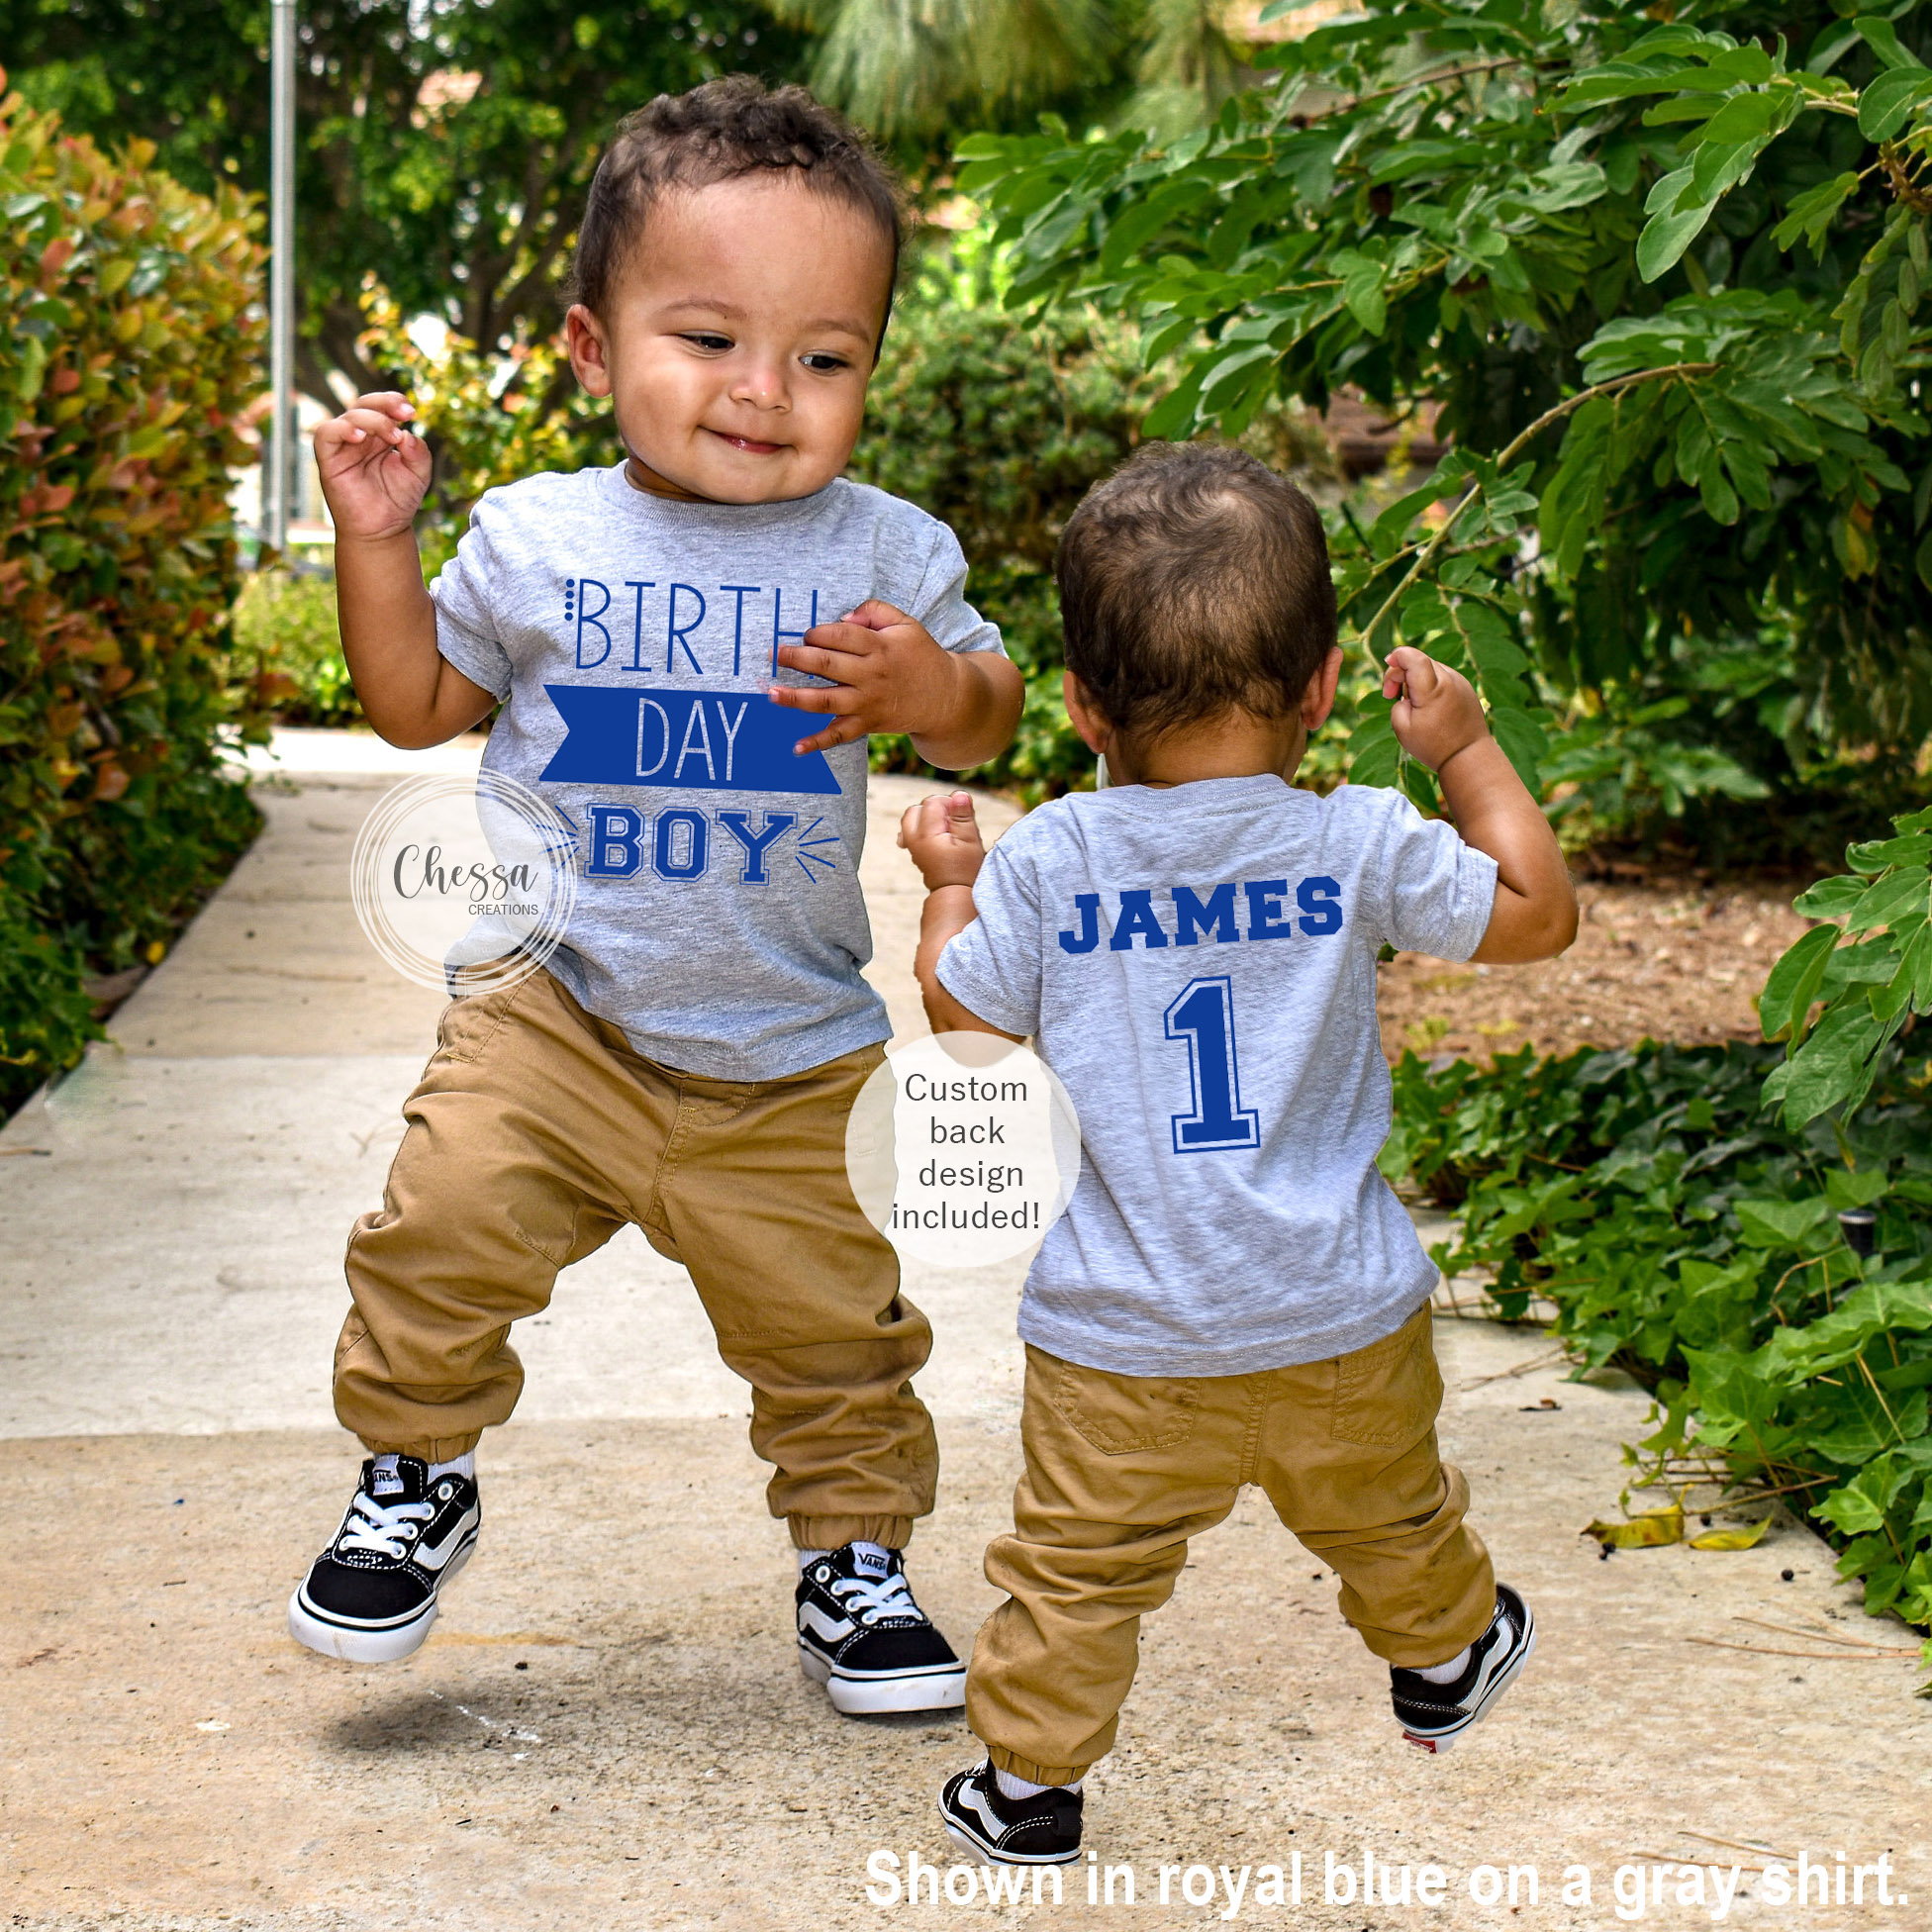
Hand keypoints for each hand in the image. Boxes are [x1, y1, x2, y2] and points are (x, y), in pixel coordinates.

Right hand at [312, 392, 432, 541]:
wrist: (382, 530)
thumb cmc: (398, 501)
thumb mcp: (418, 474)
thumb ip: (418, 453)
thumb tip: (408, 434)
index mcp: (379, 435)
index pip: (382, 406)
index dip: (394, 402)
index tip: (412, 412)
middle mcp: (360, 437)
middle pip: (364, 404)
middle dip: (385, 403)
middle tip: (406, 414)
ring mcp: (343, 446)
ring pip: (349, 416)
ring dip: (372, 420)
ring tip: (392, 435)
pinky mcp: (329, 460)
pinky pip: (326, 434)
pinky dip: (341, 429)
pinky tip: (359, 437)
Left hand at [769, 599, 963, 754]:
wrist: (946, 698)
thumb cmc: (922, 656)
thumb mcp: (905, 624)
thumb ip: (874, 612)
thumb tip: (843, 619)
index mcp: (879, 647)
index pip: (840, 636)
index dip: (818, 632)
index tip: (806, 634)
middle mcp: (870, 675)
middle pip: (827, 664)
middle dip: (796, 658)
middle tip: (772, 654)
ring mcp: (867, 702)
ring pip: (826, 700)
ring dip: (796, 698)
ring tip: (771, 693)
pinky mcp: (867, 724)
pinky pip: (840, 735)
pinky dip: (818, 742)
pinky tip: (796, 747)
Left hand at [898, 790, 985, 889]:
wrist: (954, 893)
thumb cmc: (965, 869)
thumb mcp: (970, 840)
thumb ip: (963, 815)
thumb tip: (959, 794)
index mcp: (926, 833)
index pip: (933, 801)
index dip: (950, 804)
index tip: (962, 818)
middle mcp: (913, 837)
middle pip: (919, 807)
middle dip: (936, 808)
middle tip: (953, 822)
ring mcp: (910, 844)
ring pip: (912, 816)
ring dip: (928, 817)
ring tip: (945, 829)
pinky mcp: (913, 850)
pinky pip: (910, 829)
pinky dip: (920, 827)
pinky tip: (933, 834)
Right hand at [1383, 646, 1489, 773]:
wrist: (1468, 756)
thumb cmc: (1433, 746)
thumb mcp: (1402, 728)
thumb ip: (1397, 702)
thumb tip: (1405, 691)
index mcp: (1432, 690)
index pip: (1413, 657)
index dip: (1397, 655)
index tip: (1387, 663)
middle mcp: (1449, 680)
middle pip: (1419, 660)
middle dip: (1400, 672)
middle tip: (1390, 696)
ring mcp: (1460, 682)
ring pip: (1430, 667)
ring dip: (1415, 679)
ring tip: (1412, 704)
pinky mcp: (1465, 687)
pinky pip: (1441, 676)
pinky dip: (1429, 684)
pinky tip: (1427, 705)